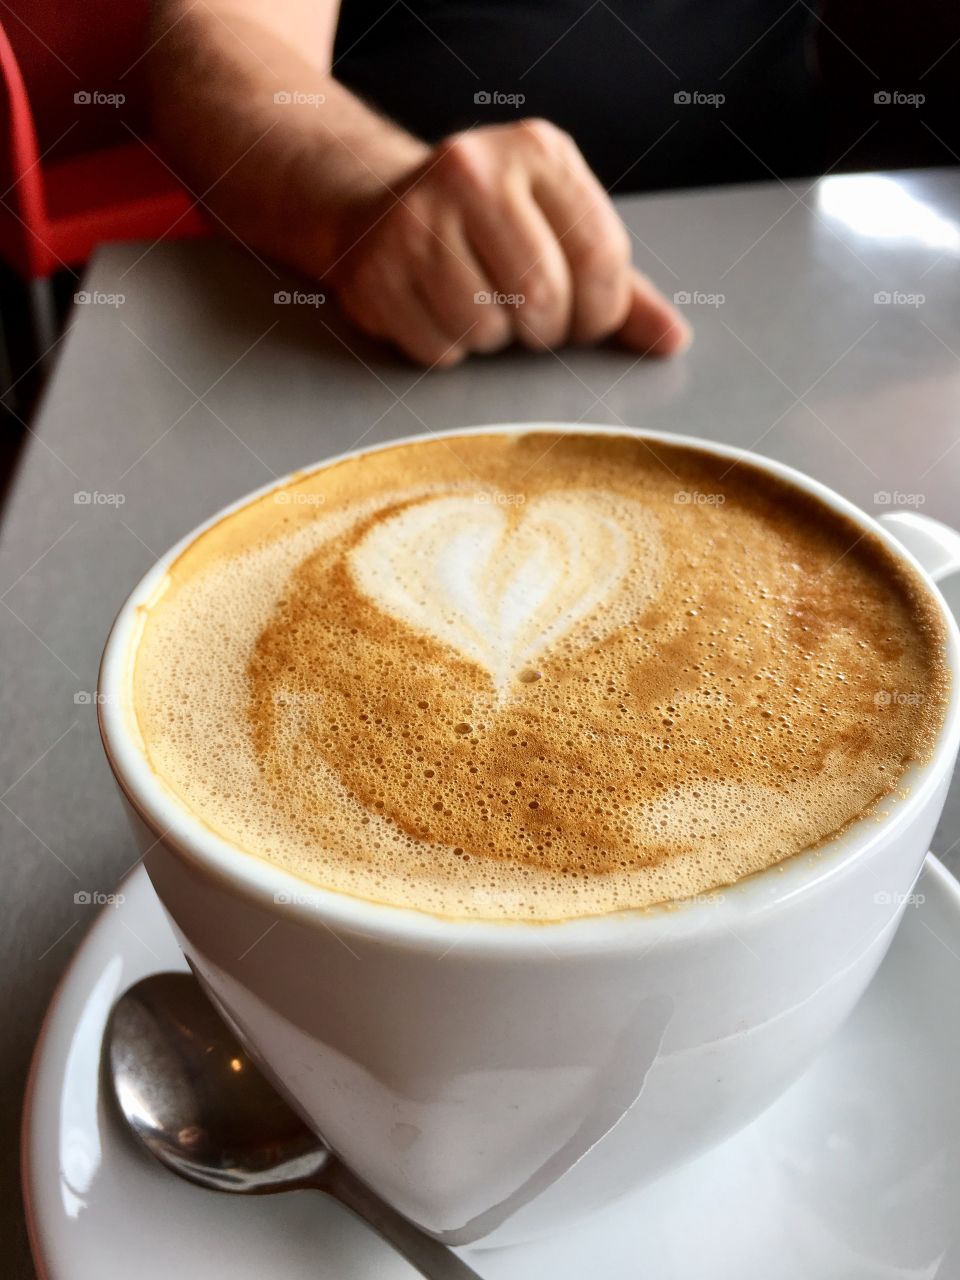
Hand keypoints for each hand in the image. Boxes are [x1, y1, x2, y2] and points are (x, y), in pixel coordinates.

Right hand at [326, 118, 691, 366]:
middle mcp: (473, 172)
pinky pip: (441, 348)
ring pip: (488, 329)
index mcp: (537, 153)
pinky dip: (449, 348)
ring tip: (478, 303)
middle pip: (544, 298)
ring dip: (494, 339)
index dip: (600, 311)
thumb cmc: (488, 225)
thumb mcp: (559, 228)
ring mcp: (416, 219)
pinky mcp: (377, 270)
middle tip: (531, 319)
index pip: (601, 254)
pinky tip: (438, 310)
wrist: (377, 207)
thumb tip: (673, 339)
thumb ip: (619, 285)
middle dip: (546, 331)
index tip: (584, 318)